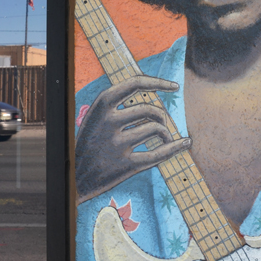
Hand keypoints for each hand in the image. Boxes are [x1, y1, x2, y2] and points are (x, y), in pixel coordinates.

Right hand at [75, 74, 188, 203]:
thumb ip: (120, 103)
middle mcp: (107, 123)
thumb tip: (156, 89)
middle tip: (162, 125)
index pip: (135, 83)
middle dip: (162, 116)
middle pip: (150, 109)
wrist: (75, 178)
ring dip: (166, 133)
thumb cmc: (92, 143)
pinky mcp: (125, 166)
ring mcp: (116, 145)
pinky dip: (176, 148)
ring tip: (164, 139)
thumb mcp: (97, 117)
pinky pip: (159, 154)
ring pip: (156, 129)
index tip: (175, 86)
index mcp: (100, 106)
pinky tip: (185, 143)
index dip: (158, 82)